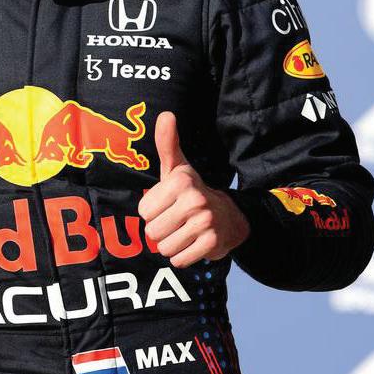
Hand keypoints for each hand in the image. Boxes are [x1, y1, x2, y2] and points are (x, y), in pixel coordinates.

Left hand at [138, 112, 249, 267]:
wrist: (230, 216)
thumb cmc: (192, 191)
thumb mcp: (177, 167)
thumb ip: (167, 143)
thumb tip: (166, 114)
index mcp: (180, 181)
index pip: (143, 211)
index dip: (152, 212)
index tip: (167, 205)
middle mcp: (194, 200)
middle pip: (152, 231)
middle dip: (160, 230)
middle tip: (176, 221)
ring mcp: (204, 222)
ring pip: (164, 247)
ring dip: (171, 245)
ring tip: (184, 231)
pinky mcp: (212, 244)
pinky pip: (179, 260)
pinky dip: (182, 256)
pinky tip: (193, 243)